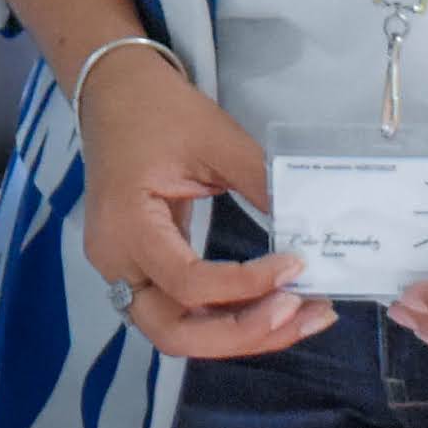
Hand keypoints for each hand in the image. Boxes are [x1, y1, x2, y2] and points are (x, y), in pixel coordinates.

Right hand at [72, 45, 331, 361]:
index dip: (247, 285)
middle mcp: (115, 261)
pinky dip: (229, 320)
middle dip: (243, 334)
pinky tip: (274, 308)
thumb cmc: (159, 110)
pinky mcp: (139, 271)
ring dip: (242, 336)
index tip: (297, 264)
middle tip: (300, 311)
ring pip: (179, 335)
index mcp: (127, 224)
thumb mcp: (216, 139)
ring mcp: (122, 271)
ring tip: (301, 316)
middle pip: (174, 334)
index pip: (188, 283)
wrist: (113, 91)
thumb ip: (261, 184)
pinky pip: (183, 313)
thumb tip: (313, 229)